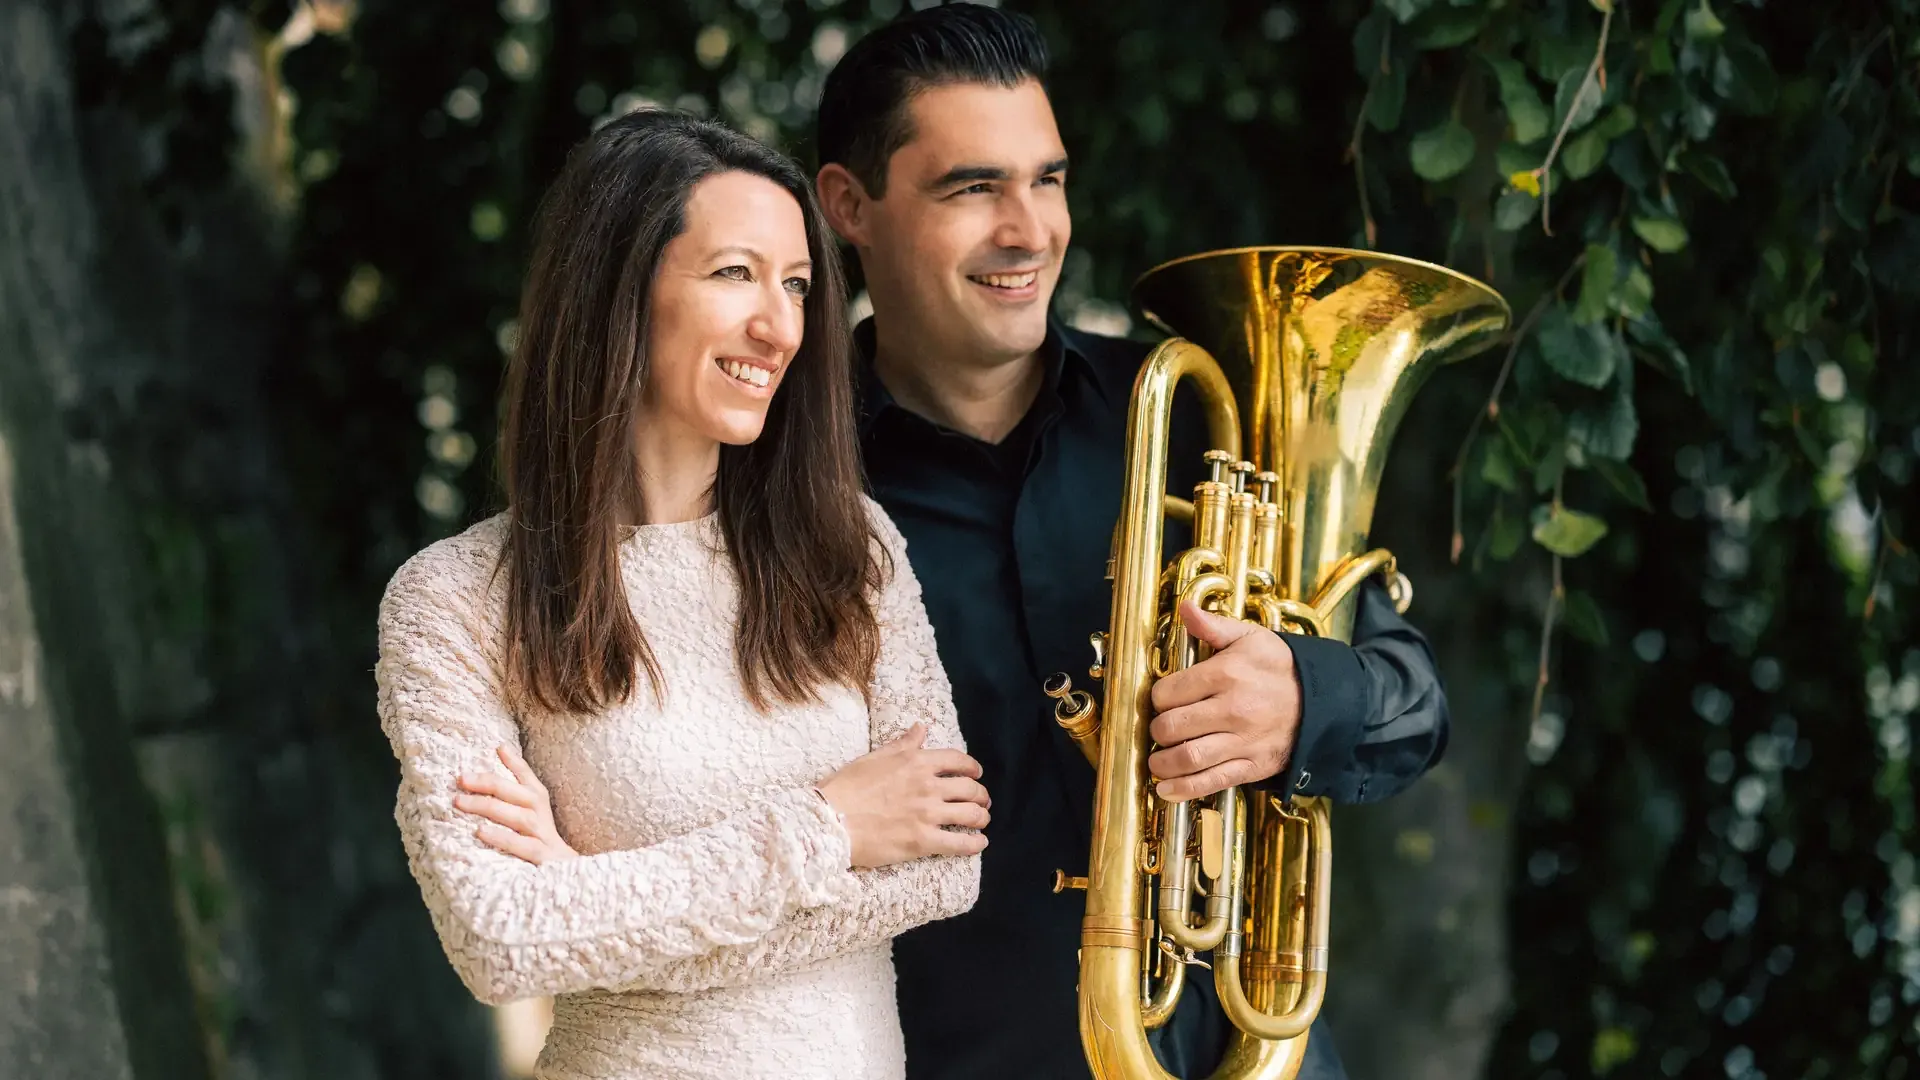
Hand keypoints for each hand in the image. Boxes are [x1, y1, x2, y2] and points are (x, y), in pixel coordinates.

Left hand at [456, 745, 579, 865]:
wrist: (565, 870)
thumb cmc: (539, 836)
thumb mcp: (530, 809)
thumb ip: (516, 783)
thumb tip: (500, 748)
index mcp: (538, 799)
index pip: (527, 775)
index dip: (513, 761)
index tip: (496, 748)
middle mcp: (541, 813)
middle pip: (516, 793)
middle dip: (488, 784)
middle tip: (462, 779)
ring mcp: (542, 835)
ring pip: (517, 817)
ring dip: (488, 807)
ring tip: (461, 802)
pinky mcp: (541, 857)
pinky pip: (520, 846)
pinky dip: (501, 838)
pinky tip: (481, 832)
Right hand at [817, 723, 990, 867]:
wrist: (829, 821)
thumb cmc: (846, 788)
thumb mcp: (874, 757)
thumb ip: (902, 744)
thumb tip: (921, 728)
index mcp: (916, 762)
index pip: (957, 760)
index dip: (972, 767)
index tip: (976, 773)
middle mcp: (927, 785)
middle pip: (970, 788)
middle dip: (980, 795)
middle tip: (981, 802)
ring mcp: (927, 814)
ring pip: (970, 815)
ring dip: (981, 818)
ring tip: (982, 821)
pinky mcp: (923, 841)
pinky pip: (960, 843)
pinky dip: (974, 844)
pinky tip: (979, 844)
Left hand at [1146, 598, 1300, 801]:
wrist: (1326, 701)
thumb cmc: (1282, 668)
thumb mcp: (1251, 638)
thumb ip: (1213, 626)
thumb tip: (1184, 608)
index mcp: (1226, 674)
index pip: (1168, 693)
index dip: (1158, 697)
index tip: (1162, 700)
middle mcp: (1232, 710)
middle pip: (1172, 727)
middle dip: (1157, 730)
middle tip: (1160, 729)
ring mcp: (1242, 741)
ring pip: (1188, 758)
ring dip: (1162, 763)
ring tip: (1156, 760)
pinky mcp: (1252, 766)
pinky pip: (1211, 782)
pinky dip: (1183, 790)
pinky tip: (1166, 789)